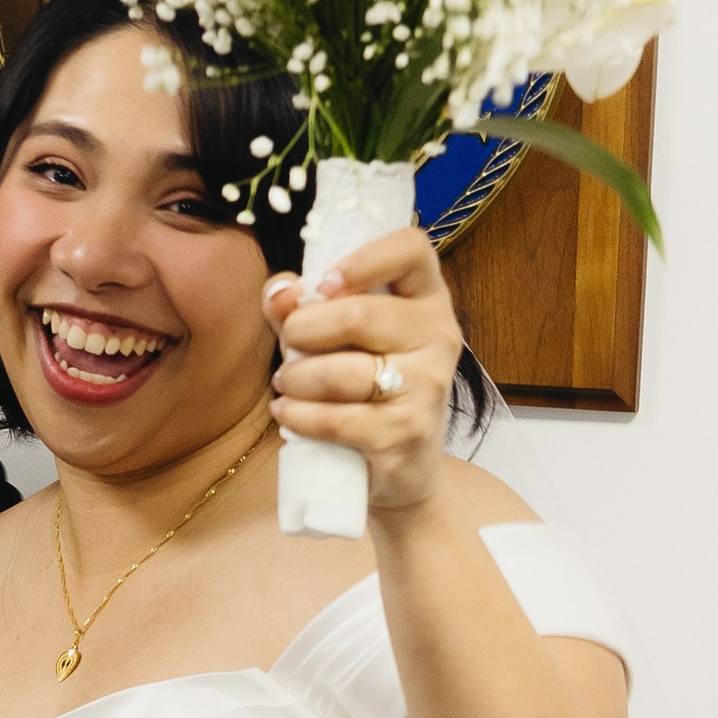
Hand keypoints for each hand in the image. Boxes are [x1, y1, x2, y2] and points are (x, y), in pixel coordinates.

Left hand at [266, 225, 464, 514]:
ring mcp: (427, 386)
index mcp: (427, 299)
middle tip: (290, 347)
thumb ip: (302, 307)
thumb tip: (278, 291)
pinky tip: (289, 413)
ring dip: (295, 378)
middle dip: (302, 331)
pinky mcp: (406, 432)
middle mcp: (438, 336)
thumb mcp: (336, 339)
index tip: (322, 285)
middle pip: (358, 314)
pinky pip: (334, 418)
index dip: (360, 259)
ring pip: (340, 371)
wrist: (404, 469)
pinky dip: (297, 416)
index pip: (411, 248)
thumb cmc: (366, 390)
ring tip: (289, 384)